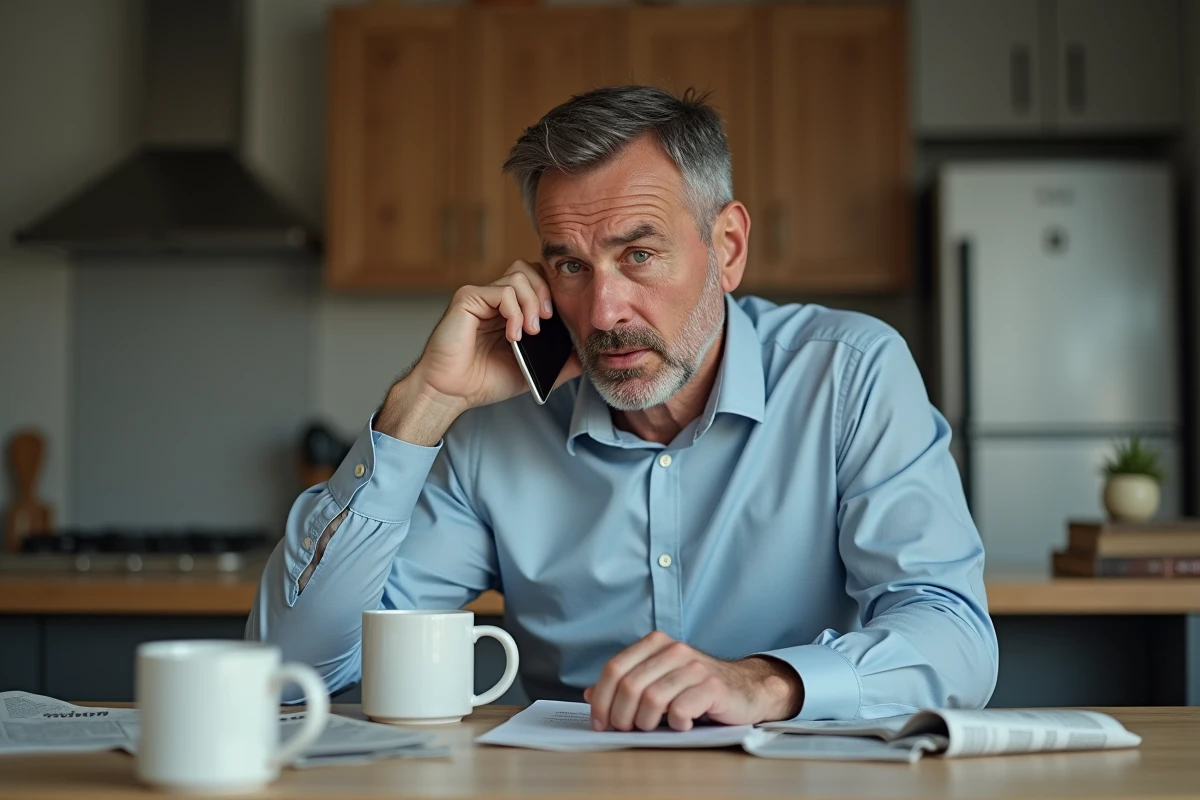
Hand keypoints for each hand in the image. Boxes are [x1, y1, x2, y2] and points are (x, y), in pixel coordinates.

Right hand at [374, 260, 581, 444]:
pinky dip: (514, 311)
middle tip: (548, 322)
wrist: (451, 392)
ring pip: (518, 276)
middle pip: (529, 268)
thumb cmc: (484, 381)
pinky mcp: (468, 298)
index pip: (538, 281)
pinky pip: (501, 290)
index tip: (558, 321)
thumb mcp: (533, 371)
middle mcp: (495, 297)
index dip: (552, 293)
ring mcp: (481, 296)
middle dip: (546, 292)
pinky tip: (513, 335)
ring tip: (531, 332)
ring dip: (532, 303)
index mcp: (510, 309)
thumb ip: (560, 362)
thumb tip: (588, 357)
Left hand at [583, 631, 803, 731]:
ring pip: (651, 699)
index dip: (601, 699)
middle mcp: (674, 650)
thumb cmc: (697, 688)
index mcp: (655, 643)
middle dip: (620, 715)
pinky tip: (681, 725)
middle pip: (629, 685)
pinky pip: (680, 710)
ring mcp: (694, 667)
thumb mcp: (658, 681)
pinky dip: (674, 724)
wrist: (746, 689)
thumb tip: (589, 694)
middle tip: (625, 730)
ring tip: (652, 728)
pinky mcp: (713, 687)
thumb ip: (627, 684)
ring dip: (645, 722)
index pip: (614, 668)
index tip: (600, 722)